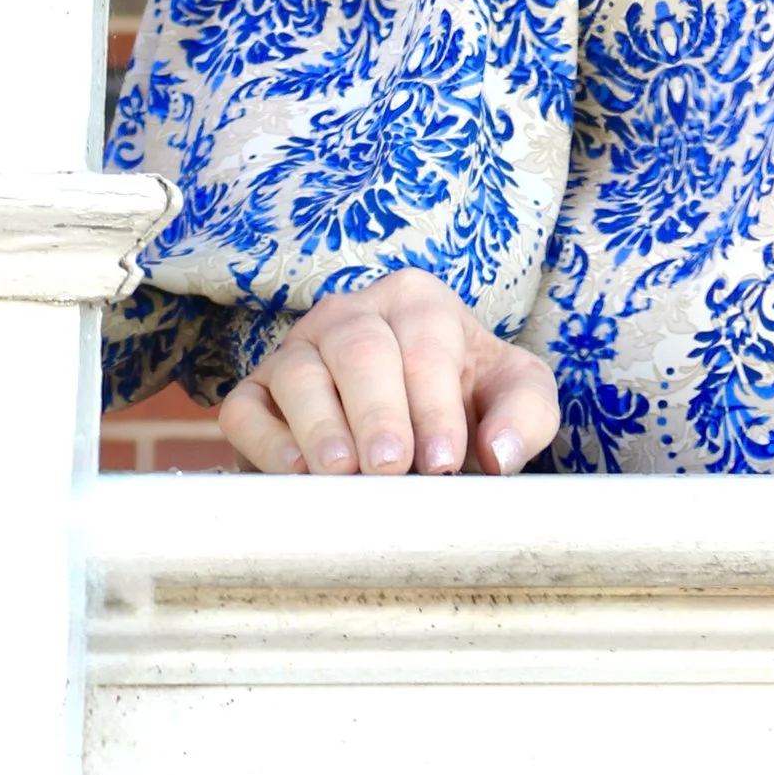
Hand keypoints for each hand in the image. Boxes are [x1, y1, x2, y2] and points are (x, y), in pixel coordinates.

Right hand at [218, 270, 559, 476]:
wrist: (415, 425)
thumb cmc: (468, 404)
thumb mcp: (515, 396)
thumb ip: (526, 413)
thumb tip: (498, 453)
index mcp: (417, 301)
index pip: (425, 344)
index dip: (434, 405)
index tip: (444, 462)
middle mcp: (351, 315)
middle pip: (360, 350)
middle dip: (378, 412)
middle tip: (391, 468)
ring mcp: (297, 352)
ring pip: (300, 374)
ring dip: (322, 427)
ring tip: (344, 473)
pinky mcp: (255, 395)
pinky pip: (247, 410)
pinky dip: (266, 440)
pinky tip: (296, 473)